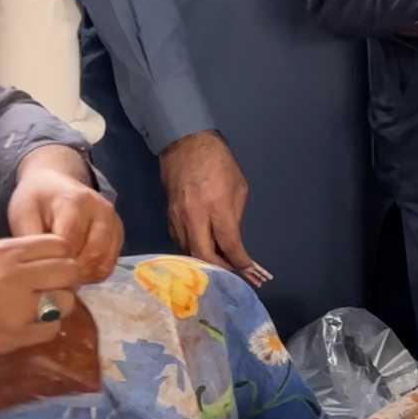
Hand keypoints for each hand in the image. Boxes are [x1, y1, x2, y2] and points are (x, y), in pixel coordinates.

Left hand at [5, 148, 120, 282]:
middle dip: (70, 272)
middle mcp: (102, 210)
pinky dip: (92, 273)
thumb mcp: (23, 214)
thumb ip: (31, 240)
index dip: (54, 262)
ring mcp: (114, 222)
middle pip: (92, 255)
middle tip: (49, 276)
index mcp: (76, 201)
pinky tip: (75, 268)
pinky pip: (109, 264)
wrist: (55, 182)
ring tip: (61, 273)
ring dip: (82, 275)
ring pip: (104, 263)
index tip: (39, 270)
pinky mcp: (118, 234)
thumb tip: (39, 269)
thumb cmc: (36, 200)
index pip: (69, 243)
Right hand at [158, 131, 258, 276]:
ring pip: (188, 251)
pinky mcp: (168, 217)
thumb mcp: (239, 187)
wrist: (185, 144)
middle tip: (233, 274)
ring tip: (221, 265)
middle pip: (203, 256)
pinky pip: (180, 241)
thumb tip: (232, 239)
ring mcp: (177, 218)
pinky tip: (204, 250)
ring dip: (205, 262)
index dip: (240, 262)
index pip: (229, 244)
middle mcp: (194, 216)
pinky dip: (193, 250)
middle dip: (220, 269)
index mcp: (216, 207)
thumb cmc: (219, 163)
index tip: (250, 271)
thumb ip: (235, 216)